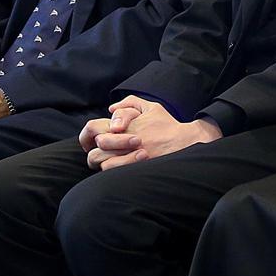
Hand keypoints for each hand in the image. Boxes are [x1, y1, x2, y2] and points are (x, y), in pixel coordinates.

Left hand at [83, 95, 221, 170]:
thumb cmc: (167, 125)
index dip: (91, 134)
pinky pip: (112, 172)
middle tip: (103, 151)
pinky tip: (120, 168)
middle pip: (95, 147)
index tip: (99, 139)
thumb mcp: (152, 107)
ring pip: (100, 162)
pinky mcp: (133, 168)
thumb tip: (111, 108)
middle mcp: (124, 139)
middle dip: (97, 149)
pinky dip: (112, 170)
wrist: (185, 143)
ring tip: (112, 161)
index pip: (94, 127)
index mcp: (125, 124)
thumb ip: (130, 103)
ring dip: (103, 161)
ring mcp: (128, 155)